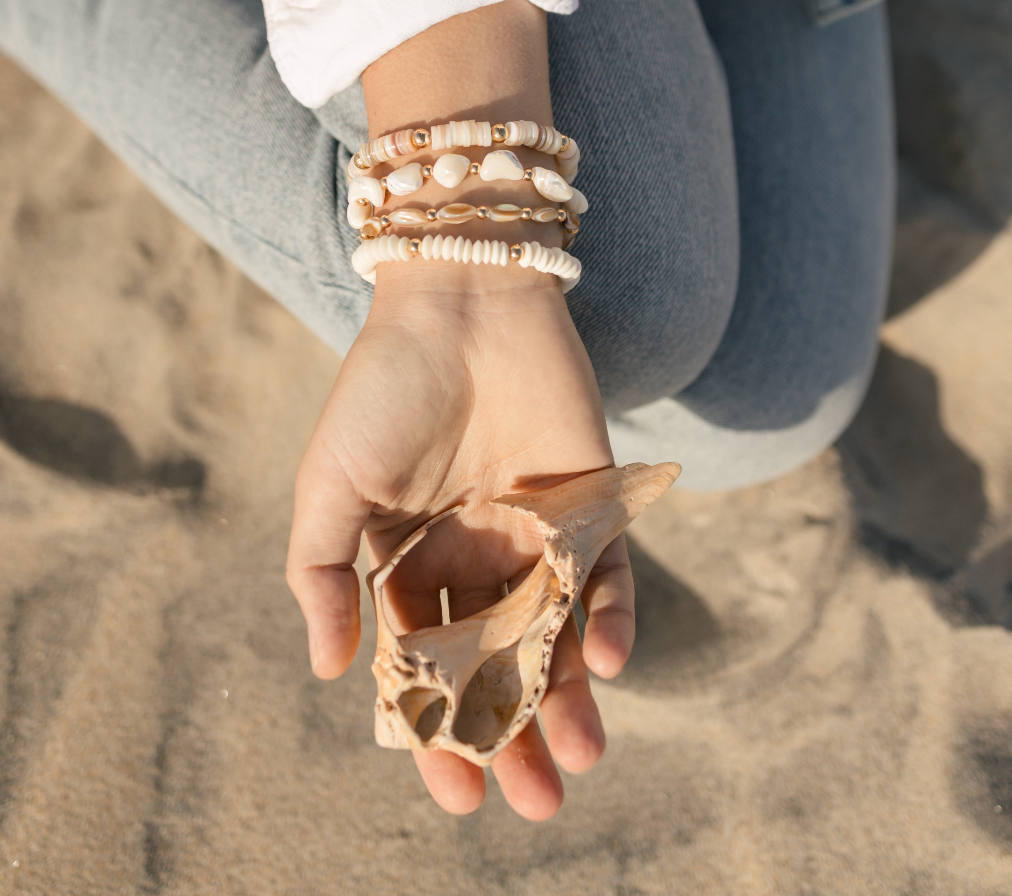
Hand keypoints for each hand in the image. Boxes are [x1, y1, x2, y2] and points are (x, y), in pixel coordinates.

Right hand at [286, 263, 634, 820]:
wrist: (461, 295)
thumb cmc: (385, 386)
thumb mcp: (329, 482)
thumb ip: (322, 573)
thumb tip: (330, 670)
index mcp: (408, 559)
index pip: (426, 666)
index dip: (437, 729)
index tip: (453, 791)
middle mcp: (475, 555)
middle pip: (497, 665)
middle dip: (514, 735)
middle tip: (534, 802)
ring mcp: (535, 530)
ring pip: (557, 634)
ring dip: (571, 700)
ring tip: (581, 762)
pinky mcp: (590, 499)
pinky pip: (608, 572)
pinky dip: (613, 616)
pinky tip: (607, 662)